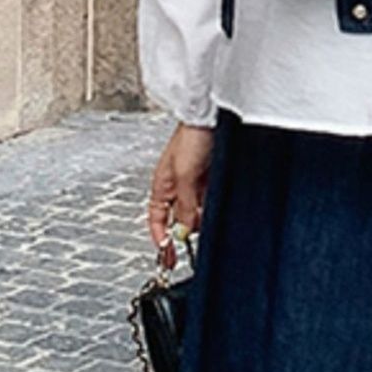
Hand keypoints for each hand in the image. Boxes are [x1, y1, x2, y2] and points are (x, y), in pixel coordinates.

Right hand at [146, 121, 214, 264]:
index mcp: (162, 184)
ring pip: (194, 211)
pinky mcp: (210, 178)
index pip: (155, 218)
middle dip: (181, 234)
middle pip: (177, 218)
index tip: (165, 253)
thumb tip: (185, 228)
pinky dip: (210, 211)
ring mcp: (194, 182)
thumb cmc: (192, 136)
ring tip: (204, 235)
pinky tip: (216, 218)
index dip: (159, 236)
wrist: (212, 117)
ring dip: (198, 223)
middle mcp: (177, 185)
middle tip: (184, 254)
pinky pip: (207, 201)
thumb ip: (185, 204)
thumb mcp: (185, 176)